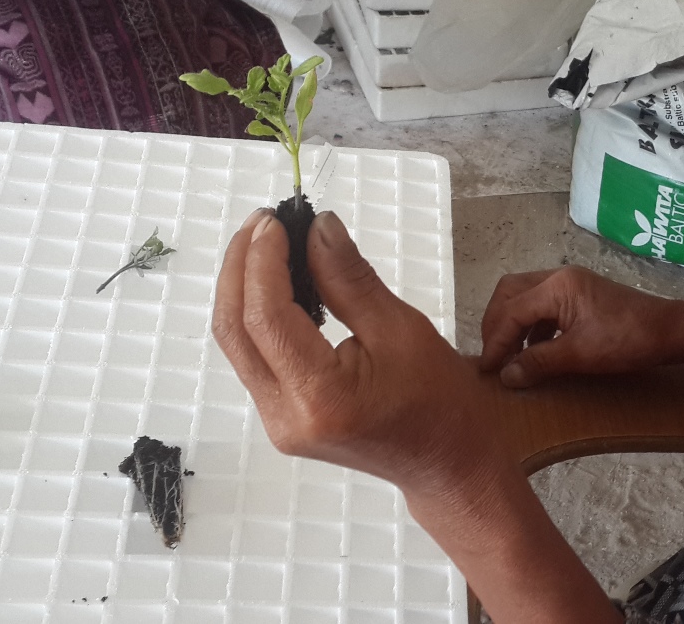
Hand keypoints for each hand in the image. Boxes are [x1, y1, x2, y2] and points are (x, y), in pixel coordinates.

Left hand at [213, 208, 503, 500]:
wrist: (448, 462)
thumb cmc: (441, 401)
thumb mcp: (403, 328)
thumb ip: (350, 278)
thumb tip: (317, 227)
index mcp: (321, 398)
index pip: (266, 319)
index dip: (262, 262)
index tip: (275, 220)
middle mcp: (286, 417)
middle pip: (235, 331)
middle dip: (240, 268)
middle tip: (262, 222)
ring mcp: (277, 422)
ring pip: (237, 344)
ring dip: (242, 287)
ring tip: (266, 242)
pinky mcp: (280, 417)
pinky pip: (253, 356)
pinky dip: (256, 312)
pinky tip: (275, 280)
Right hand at [479, 266, 683, 387]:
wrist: (669, 331)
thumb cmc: (627, 340)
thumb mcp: (580, 355)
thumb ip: (539, 362)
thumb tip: (506, 375)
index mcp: (556, 286)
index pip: (510, 310)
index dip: (494, 340)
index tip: (486, 369)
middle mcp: (559, 277)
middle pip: (510, 293)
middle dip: (496, 324)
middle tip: (492, 356)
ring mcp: (570, 285)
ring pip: (525, 298)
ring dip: (512, 325)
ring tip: (508, 356)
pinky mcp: (580, 296)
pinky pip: (543, 307)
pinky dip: (531, 327)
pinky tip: (534, 351)